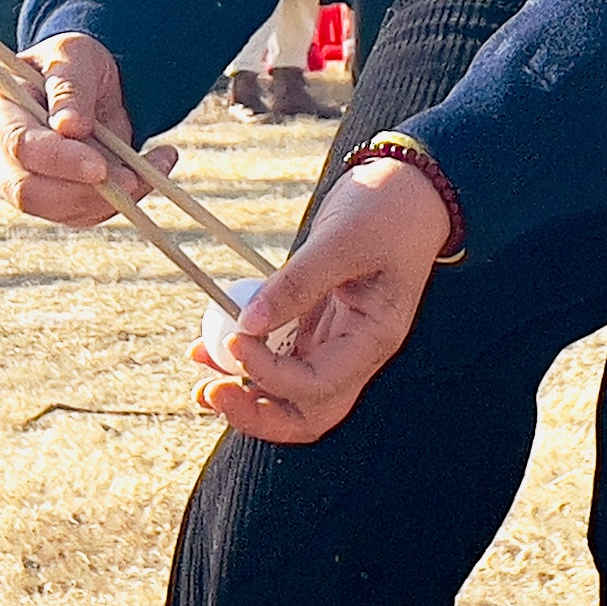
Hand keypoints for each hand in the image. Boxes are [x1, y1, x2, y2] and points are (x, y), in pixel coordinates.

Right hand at [0, 32, 175, 227]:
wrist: (87, 83)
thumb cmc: (71, 64)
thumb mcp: (73, 56)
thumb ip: (69, 88)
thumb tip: (70, 128)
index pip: (18, 145)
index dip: (58, 160)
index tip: (100, 167)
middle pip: (27, 191)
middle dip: (82, 191)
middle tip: (130, 180)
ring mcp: (20, 182)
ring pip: (59, 211)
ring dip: (108, 198)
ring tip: (147, 171)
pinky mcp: (51, 201)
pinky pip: (84, 214)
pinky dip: (122, 201)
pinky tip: (147, 174)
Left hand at [200, 159, 452, 444]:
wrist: (406, 190)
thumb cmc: (387, 211)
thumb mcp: (341, 240)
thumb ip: (296, 283)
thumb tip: (247, 324)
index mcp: (373, 339)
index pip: (319, 386)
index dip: (271, 375)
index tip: (235, 339)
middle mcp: (354, 353)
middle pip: (307, 413)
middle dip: (257, 415)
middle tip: (211, 393)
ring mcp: (333, 343)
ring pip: (288, 394)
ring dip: (245, 396)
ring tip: (200, 383)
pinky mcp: (314, 326)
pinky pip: (277, 358)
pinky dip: (244, 362)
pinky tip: (208, 350)